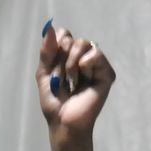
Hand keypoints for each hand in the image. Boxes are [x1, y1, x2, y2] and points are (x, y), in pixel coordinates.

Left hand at [37, 21, 114, 150]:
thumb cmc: (54, 102)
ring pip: (85, 43)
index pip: (64, 35)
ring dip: (72, 61)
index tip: (52, 62)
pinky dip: (86, 63)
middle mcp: (83, 58)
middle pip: (74, 39)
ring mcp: (96, 65)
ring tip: (72, 79)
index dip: (57, 44)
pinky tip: (84, 77)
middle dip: (63, 56)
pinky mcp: (106, 74)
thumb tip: (50, 28)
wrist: (64, 122)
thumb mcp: (44, 75)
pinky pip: (97, 54)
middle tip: (63, 76)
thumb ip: (46, 53)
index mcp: (68, 57)